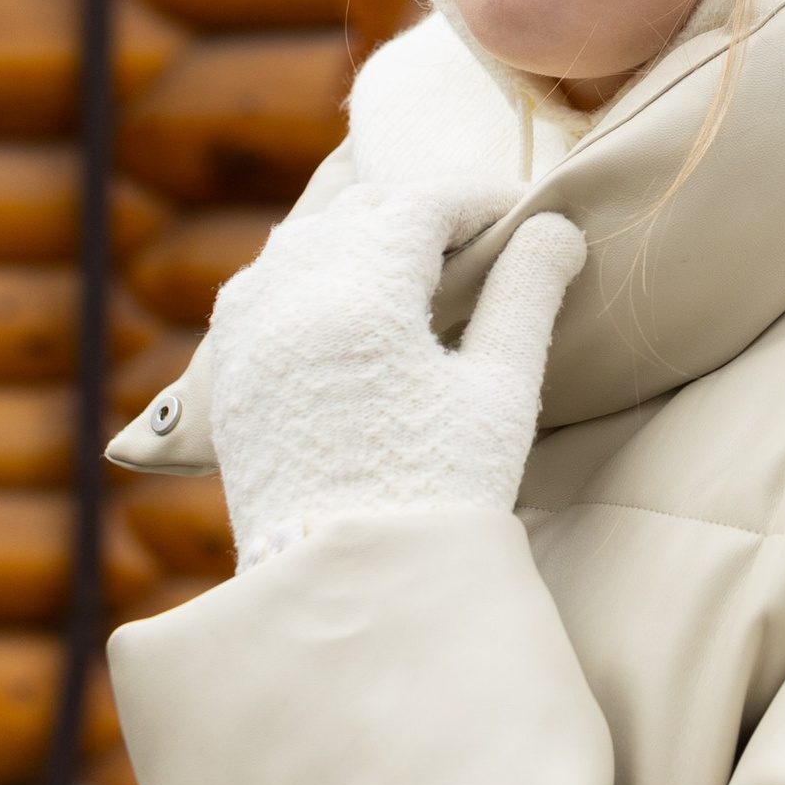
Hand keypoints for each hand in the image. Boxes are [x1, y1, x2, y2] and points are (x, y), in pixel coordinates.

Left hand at [206, 185, 587, 569]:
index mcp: (363, 291)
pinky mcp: (228, 369)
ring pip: (302, 236)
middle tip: (476, 235)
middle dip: (419, 209)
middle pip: (359, 209)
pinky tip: (342, 298)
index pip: (423, 203)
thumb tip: (557, 227)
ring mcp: (249, 329)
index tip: (522, 211)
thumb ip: (526, 296)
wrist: (345, 587)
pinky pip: (262, 283)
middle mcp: (292, 293)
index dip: (478, 197)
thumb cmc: (437, 492)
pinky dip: (306, 269)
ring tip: (414, 260)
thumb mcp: (499, 392)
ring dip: (359, 232)